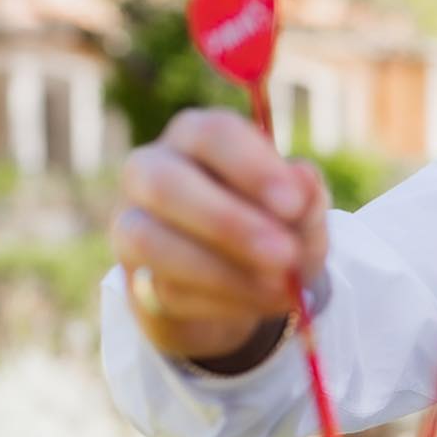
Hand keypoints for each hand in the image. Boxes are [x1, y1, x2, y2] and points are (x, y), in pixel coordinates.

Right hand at [109, 108, 329, 361]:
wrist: (244, 283)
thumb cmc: (273, 225)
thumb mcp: (302, 213)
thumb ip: (306, 197)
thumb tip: (304, 180)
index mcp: (197, 136)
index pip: (212, 134)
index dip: (252, 168)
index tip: (293, 204)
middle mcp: (150, 170)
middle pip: (165, 183)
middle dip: (228, 223)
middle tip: (285, 254)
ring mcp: (130, 225)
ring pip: (150, 241)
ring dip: (221, 270)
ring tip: (279, 286)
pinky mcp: (132, 279)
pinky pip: (163, 291)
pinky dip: (221, 302)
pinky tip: (259, 303)